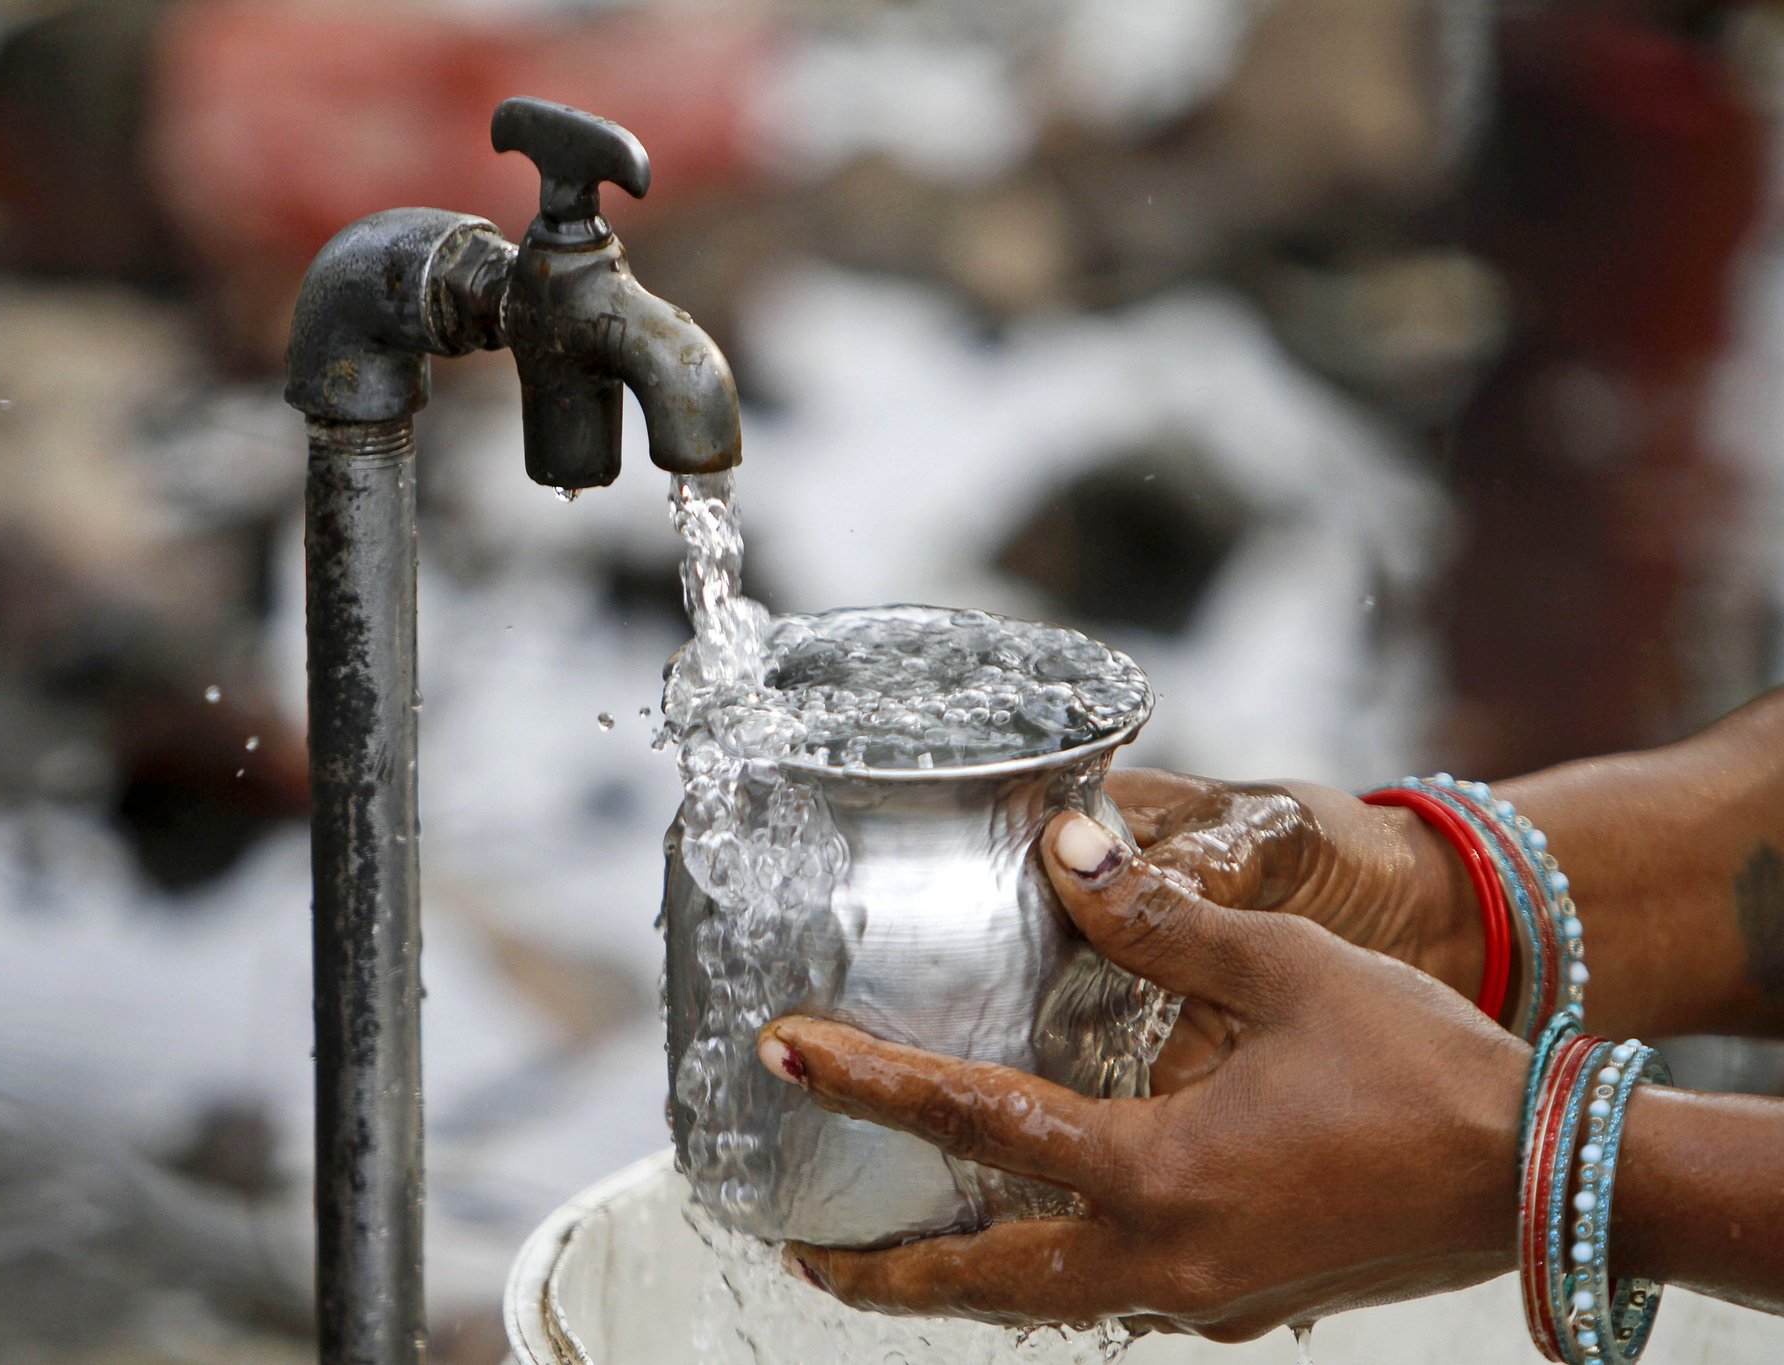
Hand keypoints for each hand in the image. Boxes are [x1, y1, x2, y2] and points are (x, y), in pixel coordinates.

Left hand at [758, 810, 1526, 1339]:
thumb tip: (1064, 844)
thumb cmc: (1423, 1069)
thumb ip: (1160, 918)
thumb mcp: (1287, 971)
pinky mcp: (1242, 1306)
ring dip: (961, 1281)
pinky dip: (1052, 1278)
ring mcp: (1202, 1299)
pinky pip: (1116, 1300)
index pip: (974, 1121)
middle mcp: (1161, 1259)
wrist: (1544, 1179)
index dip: (864, 1082)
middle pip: (982, 1277)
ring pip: (1045, 1304)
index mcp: (1157, 1172)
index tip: (780, 1054)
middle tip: (800, 1242)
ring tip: (890, 1256)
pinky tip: (1045, 1239)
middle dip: (883, 1269)